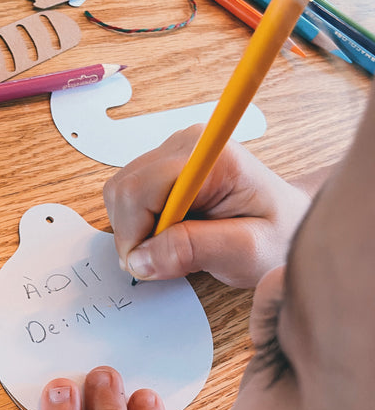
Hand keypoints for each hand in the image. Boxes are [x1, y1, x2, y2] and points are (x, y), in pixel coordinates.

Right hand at [103, 126, 310, 287]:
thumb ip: (194, 250)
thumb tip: (141, 258)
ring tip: (175, 247)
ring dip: (137, 231)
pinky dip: (141, 225)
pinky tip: (172, 234)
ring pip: (121, 195)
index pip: (140, 188)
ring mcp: (172, 154)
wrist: (289, 224)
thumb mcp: (246, 252)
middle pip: (124, 190)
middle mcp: (185, 145)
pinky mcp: (164, 168)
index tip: (151, 263)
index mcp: (210, 156)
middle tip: (165, 260)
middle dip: (134, 234)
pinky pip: (130, 198)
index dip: (135, 232)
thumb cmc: (278, 235)